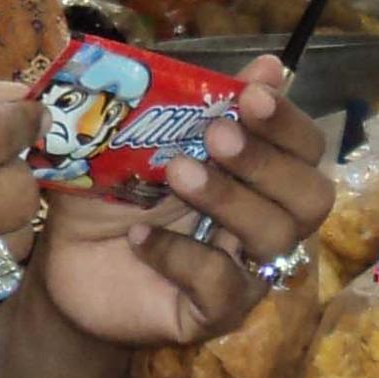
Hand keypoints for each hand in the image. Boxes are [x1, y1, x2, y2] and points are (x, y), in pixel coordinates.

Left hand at [32, 56, 336, 350]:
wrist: (65, 258)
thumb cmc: (114, 191)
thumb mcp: (145, 136)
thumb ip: (200, 102)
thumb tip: (268, 64)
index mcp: (260, 174)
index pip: (307, 148)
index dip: (287, 122)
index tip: (250, 94)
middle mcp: (267, 222)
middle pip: (313, 197)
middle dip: (268, 162)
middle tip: (215, 136)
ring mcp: (246, 272)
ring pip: (276, 238)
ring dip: (228, 199)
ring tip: (174, 175)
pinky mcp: (215, 313)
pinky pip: (223, 285)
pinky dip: (182, 255)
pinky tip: (139, 236)